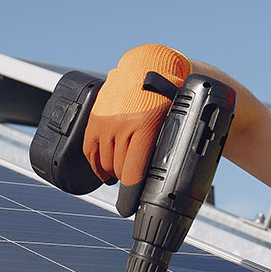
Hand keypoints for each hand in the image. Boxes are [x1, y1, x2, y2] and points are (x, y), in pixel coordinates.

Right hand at [84, 44, 190, 210]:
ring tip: (122, 174)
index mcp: (144, 126)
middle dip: (127, 180)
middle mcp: (121, 124)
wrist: (148, 65)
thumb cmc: (169, 93)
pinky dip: (96, 162)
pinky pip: (89, 148)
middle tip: (135, 183)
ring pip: (104, 161)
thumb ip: (174, 144)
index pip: (132, 172)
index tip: (129, 206)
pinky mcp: (93, 116)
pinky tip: (104, 167)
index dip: (131, 193)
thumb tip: (181, 178)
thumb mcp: (178, 118)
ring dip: (112, 172)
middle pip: (119, 169)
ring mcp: (104, 120)